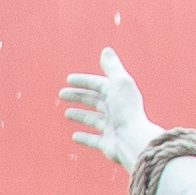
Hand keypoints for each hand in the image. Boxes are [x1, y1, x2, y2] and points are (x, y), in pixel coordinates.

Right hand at [59, 49, 156, 173]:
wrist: (133, 140)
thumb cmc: (126, 111)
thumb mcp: (119, 83)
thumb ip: (112, 67)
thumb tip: (106, 50)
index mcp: (118, 95)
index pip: (99, 84)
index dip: (84, 81)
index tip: (69, 79)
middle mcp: (116, 110)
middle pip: (95, 101)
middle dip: (79, 96)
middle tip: (62, 94)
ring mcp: (112, 128)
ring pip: (93, 119)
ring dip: (80, 115)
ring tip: (67, 113)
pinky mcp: (108, 144)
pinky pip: (94, 140)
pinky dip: (84, 137)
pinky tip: (75, 136)